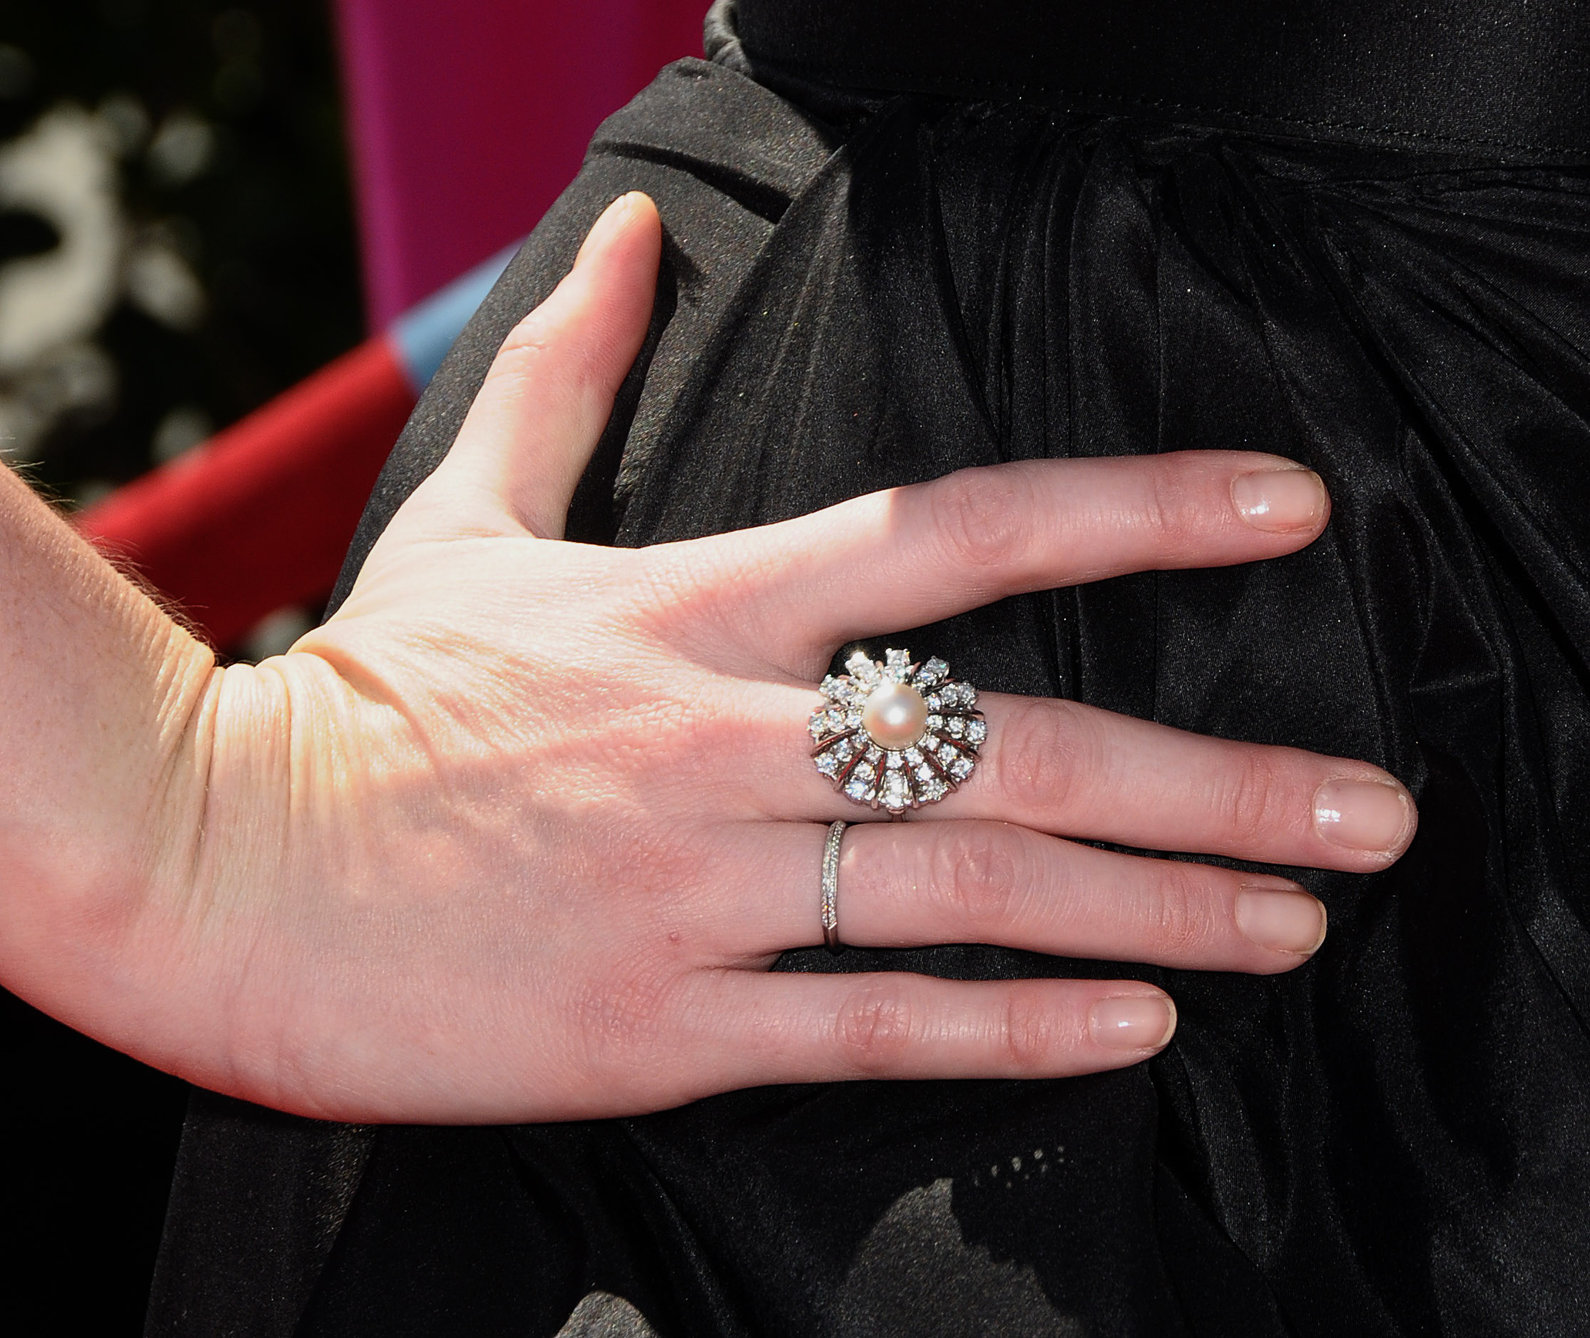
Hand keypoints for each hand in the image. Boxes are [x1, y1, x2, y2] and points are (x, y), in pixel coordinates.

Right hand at [22, 193, 1414, 1122]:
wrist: (223, 867)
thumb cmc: (365, 694)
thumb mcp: (467, 513)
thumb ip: (571, 366)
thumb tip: (635, 229)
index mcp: (692, 609)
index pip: (957, 531)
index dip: (1135, 509)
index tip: (1287, 507)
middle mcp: (720, 740)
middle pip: (1015, 744)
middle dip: (1215, 776)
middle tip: (1370, 808)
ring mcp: (695, 886)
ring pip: (974, 894)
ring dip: (1160, 906)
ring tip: (1298, 921)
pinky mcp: (657, 1019)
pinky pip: (871, 1022)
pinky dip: (1016, 1030)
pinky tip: (1140, 1023)